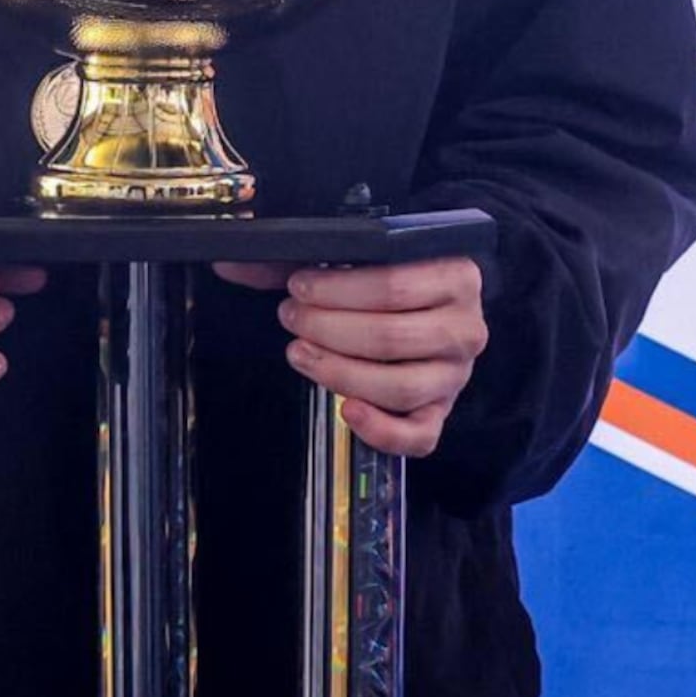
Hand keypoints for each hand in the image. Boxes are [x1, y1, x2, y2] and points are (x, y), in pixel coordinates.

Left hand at [214, 257, 486, 456]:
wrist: (433, 310)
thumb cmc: (391, 282)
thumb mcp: (353, 260)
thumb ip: (296, 260)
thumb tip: (229, 264)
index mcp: (457, 276)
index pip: (395, 284)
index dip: (338, 290)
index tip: (298, 288)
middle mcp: (467, 327)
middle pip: (391, 336)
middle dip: (328, 328)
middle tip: (291, 318)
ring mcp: (456, 375)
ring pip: (400, 386)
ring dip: (339, 372)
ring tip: (300, 353)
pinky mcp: (442, 412)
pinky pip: (420, 436)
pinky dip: (381, 430)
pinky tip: (346, 410)